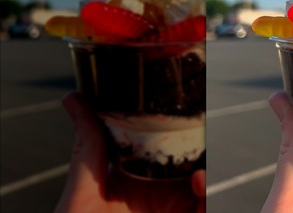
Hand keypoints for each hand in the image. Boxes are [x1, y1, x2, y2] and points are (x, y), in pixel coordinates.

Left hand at [55, 92, 205, 212]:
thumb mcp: (85, 186)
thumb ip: (88, 143)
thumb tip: (74, 98)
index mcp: (145, 183)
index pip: (175, 151)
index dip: (190, 133)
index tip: (194, 115)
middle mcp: (166, 198)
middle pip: (199, 165)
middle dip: (210, 150)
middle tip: (209, 136)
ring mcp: (177, 212)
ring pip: (209, 188)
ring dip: (212, 175)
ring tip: (200, 170)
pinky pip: (206, 209)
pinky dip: (210, 196)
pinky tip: (200, 183)